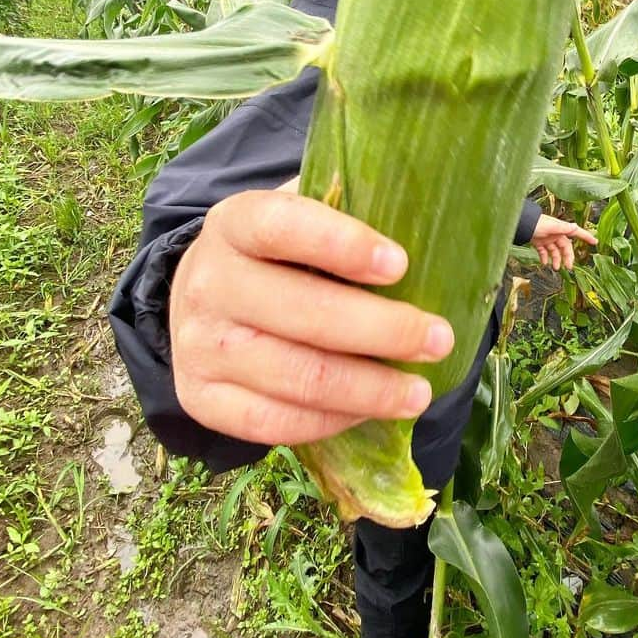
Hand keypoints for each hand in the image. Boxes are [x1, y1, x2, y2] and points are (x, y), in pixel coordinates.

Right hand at [169, 187, 454, 447]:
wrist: (202, 301)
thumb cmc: (276, 256)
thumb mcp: (300, 218)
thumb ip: (347, 215)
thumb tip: (428, 234)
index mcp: (234, 223)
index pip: (282, 227)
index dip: (342, 244)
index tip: (400, 265)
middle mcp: (208, 282)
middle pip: (303, 312)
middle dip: (384, 330)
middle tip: (438, 339)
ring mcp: (198, 346)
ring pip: (298, 376)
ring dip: (370, 389)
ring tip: (419, 392)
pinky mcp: (201, 398)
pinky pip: (275, 421)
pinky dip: (333, 421)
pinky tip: (369, 411)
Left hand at [530, 214, 597, 270]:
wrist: (521, 224)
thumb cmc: (535, 223)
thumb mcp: (550, 226)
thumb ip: (562, 228)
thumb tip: (575, 226)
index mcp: (561, 229)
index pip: (576, 232)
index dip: (586, 237)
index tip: (595, 242)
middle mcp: (556, 233)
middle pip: (565, 247)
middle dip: (568, 257)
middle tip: (568, 267)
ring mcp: (547, 238)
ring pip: (555, 251)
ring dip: (556, 259)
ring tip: (555, 268)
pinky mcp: (539, 242)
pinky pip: (544, 252)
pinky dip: (544, 257)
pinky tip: (544, 263)